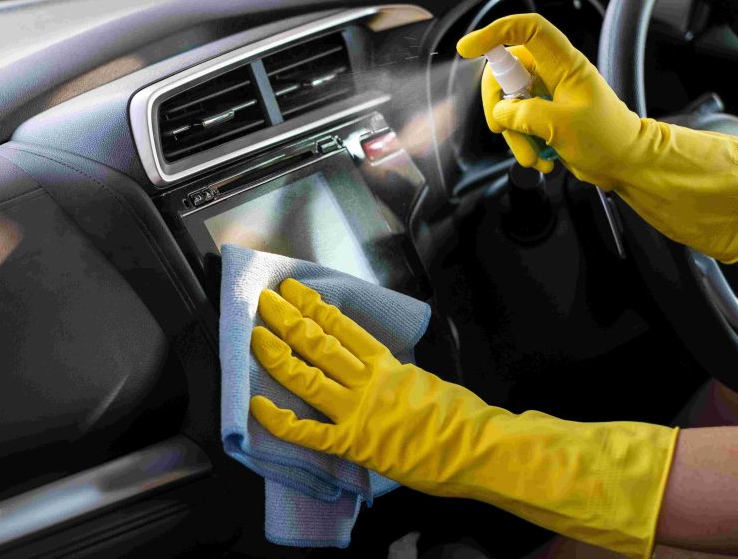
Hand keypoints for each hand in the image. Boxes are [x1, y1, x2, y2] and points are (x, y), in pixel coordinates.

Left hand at [250, 278, 676, 557]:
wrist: (480, 447)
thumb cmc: (462, 418)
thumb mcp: (427, 381)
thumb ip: (397, 373)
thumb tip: (382, 369)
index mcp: (388, 364)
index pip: (344, 327)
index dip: (315, 307)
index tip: (296, 291)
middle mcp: (368, 381)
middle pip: (319, 343)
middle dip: (288, 319)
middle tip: (266, 301)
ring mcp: (359, 411)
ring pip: (308, 377)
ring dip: (278, 354)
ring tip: (257, 335)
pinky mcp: (353, 443)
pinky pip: (308, 431)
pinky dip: (280, 419)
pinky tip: (257, 405)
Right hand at [457, 13, 641, 182]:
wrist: (623, 162)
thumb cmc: (608, 138)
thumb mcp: (562, 126)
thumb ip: (524, 114)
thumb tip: (501, 112)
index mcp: (564, 64)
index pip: (527, 30)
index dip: (496, 32)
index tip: (469, 48)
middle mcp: (552, 74)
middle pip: (505, 72)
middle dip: (497, 105)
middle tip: (501, 129)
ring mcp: (545, 95)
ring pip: (508, 104)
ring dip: (513, 135)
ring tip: (532, 154)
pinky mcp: (542, 116)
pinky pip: (516, 123)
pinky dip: (521, 143)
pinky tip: (539, 156)